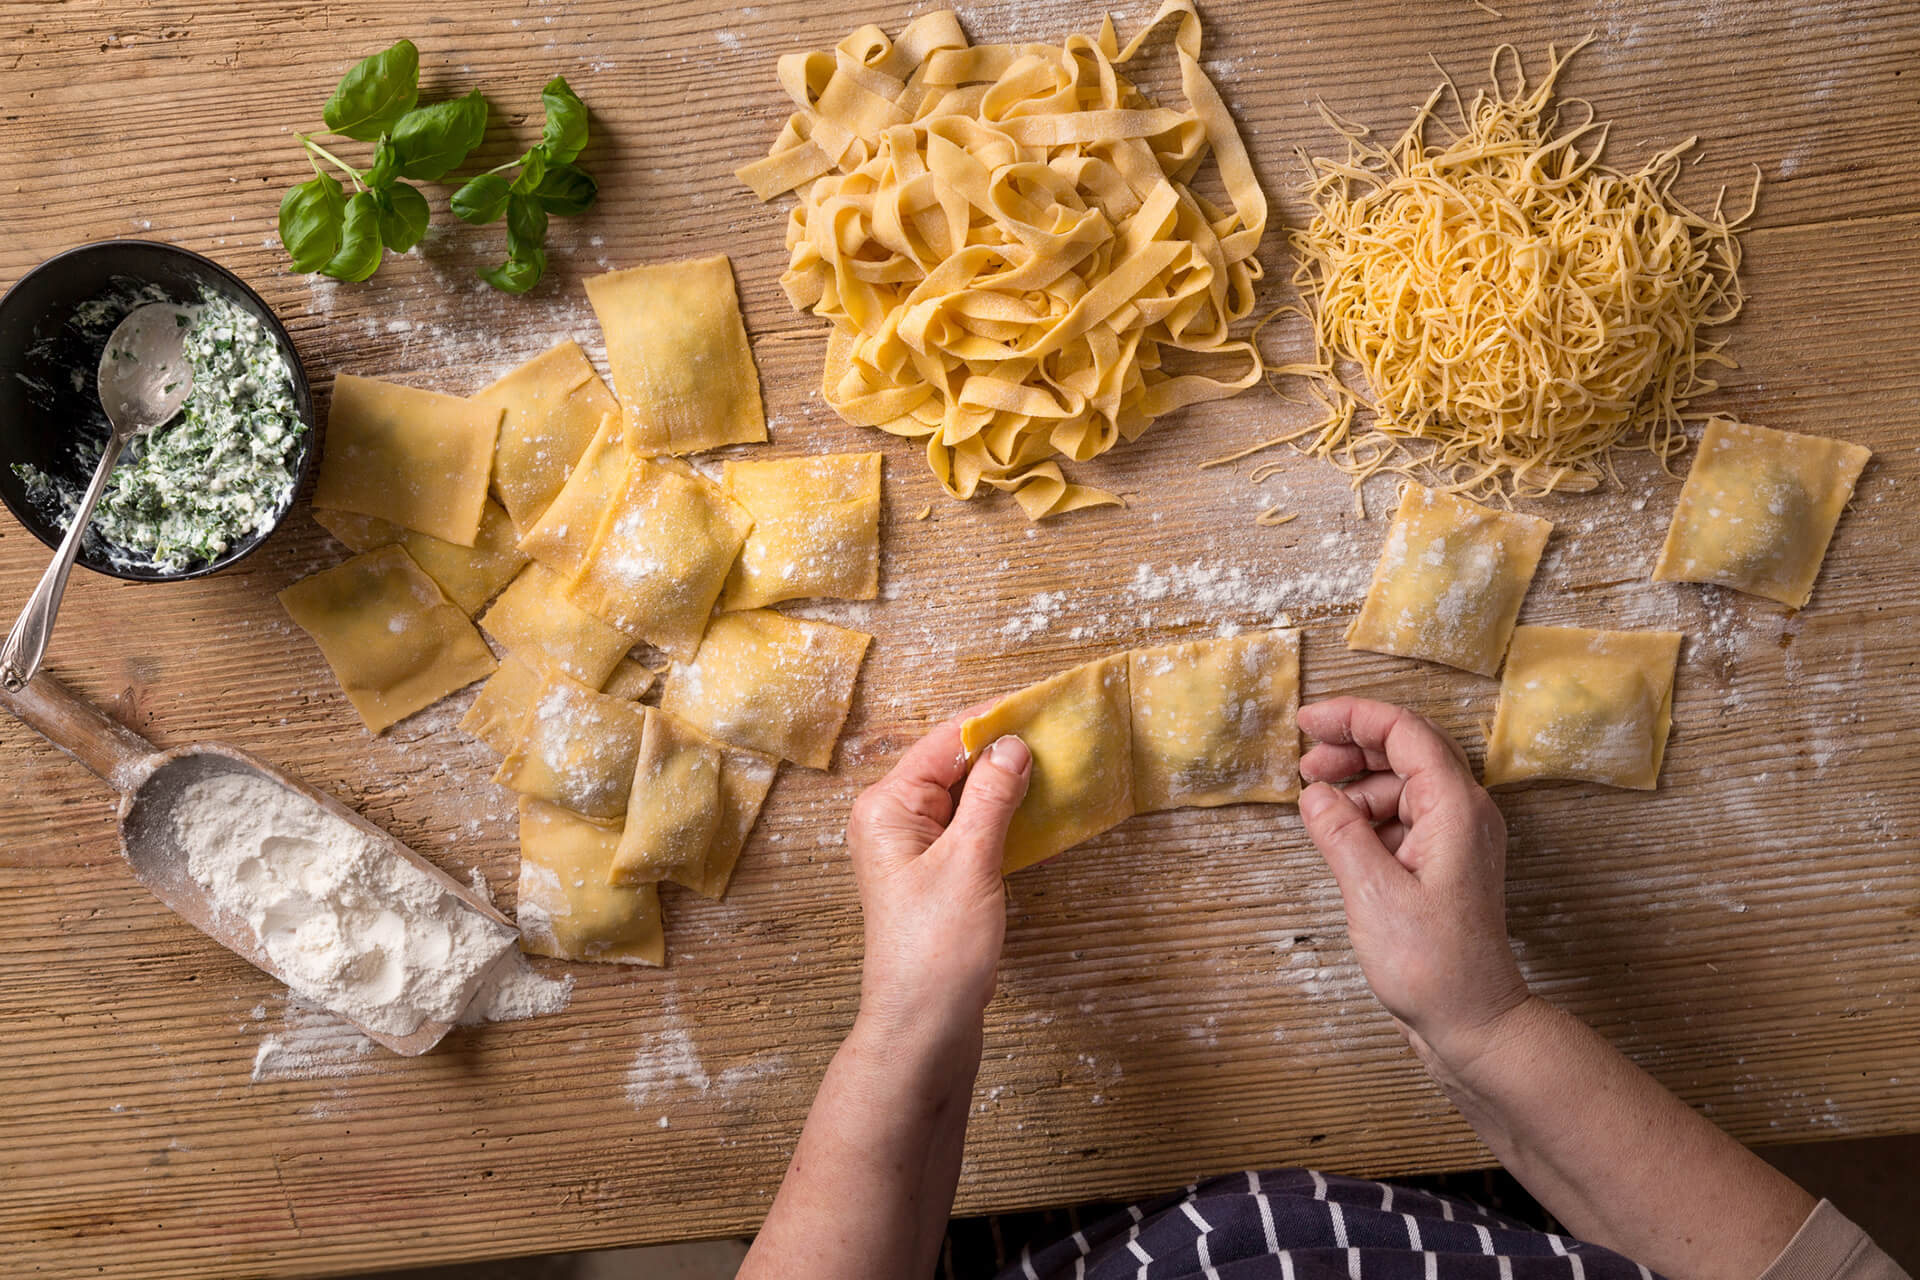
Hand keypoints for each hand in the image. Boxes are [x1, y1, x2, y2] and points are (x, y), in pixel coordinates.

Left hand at [845, 708, 1031, 1050]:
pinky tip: (1037, 811)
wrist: (923, 1026)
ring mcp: (912, 848)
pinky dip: (1002, 816)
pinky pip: (970, 828)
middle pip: (952, 765)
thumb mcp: (969, 863)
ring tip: (1055, 763)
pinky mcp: (934, 874)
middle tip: (1056, 731)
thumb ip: (991, 798)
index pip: (943, 743)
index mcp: (886, 807)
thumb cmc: (936, 949)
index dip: (991, 722)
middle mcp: (892, 820)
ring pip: (964, 797)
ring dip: (1005, 783)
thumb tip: (1012, 745)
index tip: (1039, 704)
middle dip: (1001, 750)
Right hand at [1296, 696, 1530, 1064]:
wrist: (1473, 1022)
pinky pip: (1403, 818)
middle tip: (1304, 763)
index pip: (1405, 731)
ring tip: (1317, 804)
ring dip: (1357, 784)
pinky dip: (1368, 815)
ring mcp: (1455, 840)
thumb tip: (1314, 793)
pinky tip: (1340, 834)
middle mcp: (1464, 815)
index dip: (1353, 716)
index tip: (1306, 721)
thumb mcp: (1372, 894)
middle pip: (1406, 750)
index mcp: (1456, 809)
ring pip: (1402, 784)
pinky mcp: (1442, 864)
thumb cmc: (1433, 965)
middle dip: (1352, 747)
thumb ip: (1340, 833)